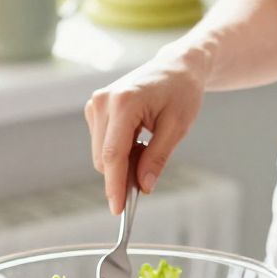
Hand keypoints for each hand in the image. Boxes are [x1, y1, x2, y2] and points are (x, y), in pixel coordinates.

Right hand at [85, 53, 206, 213]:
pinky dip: (118, 151)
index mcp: (123, 103)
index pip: (112, 155)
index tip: (118, 210)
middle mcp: (103, 102)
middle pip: (103, 158)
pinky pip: (102, 143)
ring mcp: (96, 104)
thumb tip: (143, 186)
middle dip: (122, 175)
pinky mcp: (95, 108)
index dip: (115, 186)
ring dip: (121, 162)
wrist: (176, 67)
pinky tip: (138, 139)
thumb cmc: (181, 92)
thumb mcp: (176, 128)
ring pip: (100, 153)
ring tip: (148, 146)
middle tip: (149, 175)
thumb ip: (157, 158)